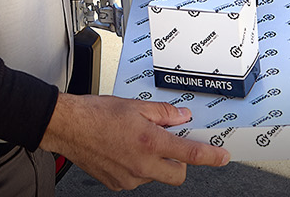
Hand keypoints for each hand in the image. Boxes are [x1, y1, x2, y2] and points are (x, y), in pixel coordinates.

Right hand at [40, 93, 229, 188]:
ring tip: (134, 143)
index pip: (192, 154)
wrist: (67, 126)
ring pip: (156, 176)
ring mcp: (129, 177)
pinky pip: (137, 179)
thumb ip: (164, 113)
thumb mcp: (135, 106)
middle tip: (169, 146)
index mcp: (150, 142)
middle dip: (180, 162)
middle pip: (178, 174)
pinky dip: (136, 168)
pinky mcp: (117, 184)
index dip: (212, 156)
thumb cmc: (94, 114)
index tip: (222, 156)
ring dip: (154, 163)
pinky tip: (122, 151)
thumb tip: (181, 118)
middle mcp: (142, 164)